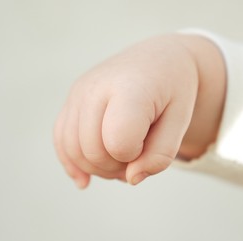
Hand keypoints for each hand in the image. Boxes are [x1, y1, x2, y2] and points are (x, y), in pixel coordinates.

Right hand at [54, 34, 225, 187]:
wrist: (159, 59)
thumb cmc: (173, 90)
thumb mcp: (181, 121)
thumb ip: (161, 155)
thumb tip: (131, 178)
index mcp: (129, 88)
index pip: (118, 143)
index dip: (135, 156)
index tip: (151, 141)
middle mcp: (96, 87)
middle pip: (92, 151)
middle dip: (116, 167)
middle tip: (138, 158)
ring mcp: (79, 92)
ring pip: (73, 149)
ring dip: (97, 168)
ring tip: (121, 161)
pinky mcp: (72, 99)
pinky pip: (61, 139)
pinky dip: (72, 163)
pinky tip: (84, 180)